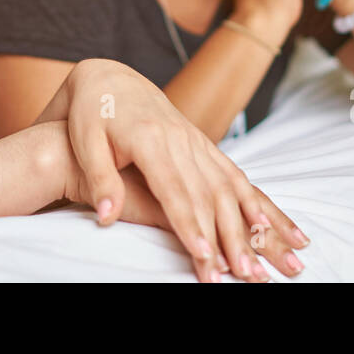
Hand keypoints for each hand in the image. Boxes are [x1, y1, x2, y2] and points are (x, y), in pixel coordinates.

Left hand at [36, 60, 310, 281]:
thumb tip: (106, 217)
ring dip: (248, 226)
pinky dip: (253, 202)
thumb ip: (100, 179)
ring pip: (228, 187)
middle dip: (226, 238)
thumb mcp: (85, 142)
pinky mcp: (202, 143)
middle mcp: (180, 138)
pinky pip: (233, 174)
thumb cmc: (92, 112)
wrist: (111, 78)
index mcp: (149, 137)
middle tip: (241, 275)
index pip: (173, 189)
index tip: (203, 256)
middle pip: (208, 194)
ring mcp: (195, 140)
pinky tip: (268, 227)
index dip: (190, 224)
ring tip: (265, 260)